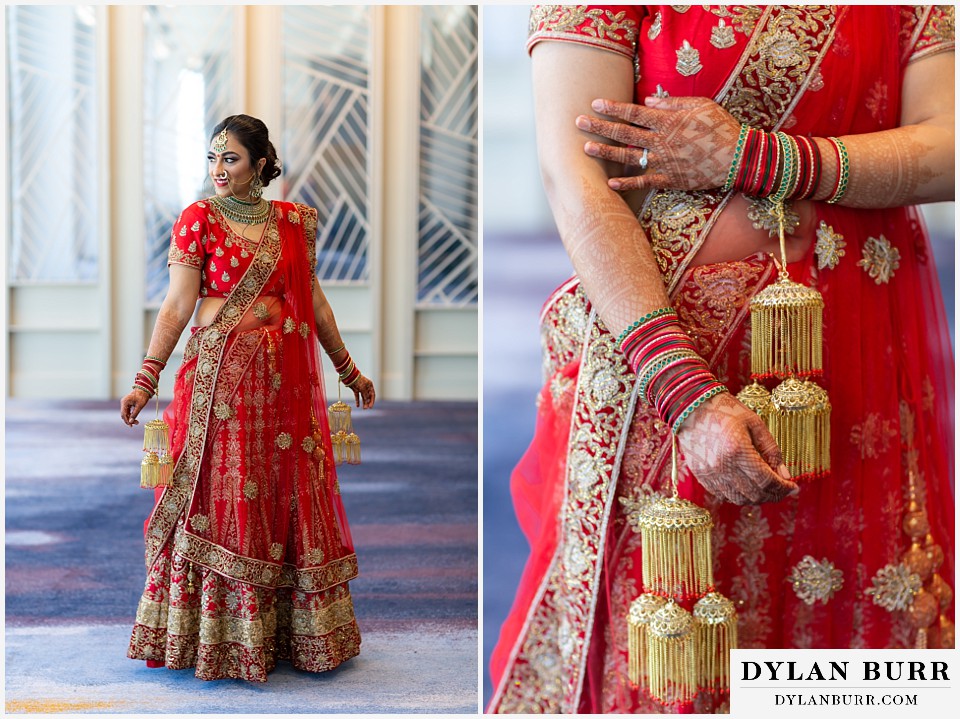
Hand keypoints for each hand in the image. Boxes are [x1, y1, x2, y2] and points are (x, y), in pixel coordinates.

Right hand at [121, 389, 150, 426]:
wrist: (144, 389)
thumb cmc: (142, 396)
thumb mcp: (139, 406)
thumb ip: (135, 414)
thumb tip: (131, 421)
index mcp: (124, 402)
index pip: (123, 414)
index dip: (127, 420)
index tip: (131, 425)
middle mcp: (123, 403)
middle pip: (124, 414)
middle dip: (129, 420)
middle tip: (136, 424)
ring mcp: (125, 403)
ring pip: (126, 413)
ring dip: (130, 418)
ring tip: (137, 422)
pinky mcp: (128, 403)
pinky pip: (128, 411)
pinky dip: (131, 415)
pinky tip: (135, 418)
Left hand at [349, 375, 375, 408]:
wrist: (349, 376)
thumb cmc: (358, 381)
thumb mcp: (363, 389)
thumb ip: (366, 396)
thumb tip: (367, 402)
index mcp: (370, 385)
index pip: (372, 394)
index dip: (372, 401)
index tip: (370, 407)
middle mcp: (366, 387)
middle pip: (368, 396)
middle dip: (367, 402)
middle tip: (366, 408)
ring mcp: (361, 388)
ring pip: (363, 397)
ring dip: (363, 402)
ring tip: (363, 408)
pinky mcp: (355, 389)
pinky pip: (357, 396)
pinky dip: (357, 400)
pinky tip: (357, 406)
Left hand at [576, 95, 740, 192]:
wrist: (738, 158)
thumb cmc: (721, 127)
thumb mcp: (701, 106)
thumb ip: (672, 103)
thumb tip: (648, 101)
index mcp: (668, 121)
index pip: (634, 113)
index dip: (613, 107)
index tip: (595, 103)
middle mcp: (661, 142)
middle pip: (624, 133)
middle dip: (600, 127)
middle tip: (578, 123)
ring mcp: (663, 162)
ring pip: (628, 157)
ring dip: (606, 152)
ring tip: (586, 148)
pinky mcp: (669, 180)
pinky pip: (643, 182)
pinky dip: (626, 183)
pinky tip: (609, 183)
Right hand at [677, 392, 797, 504]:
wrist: (691, 406)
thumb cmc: (725, 410)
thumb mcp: (754, 423)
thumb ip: (771, 450)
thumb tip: (785, 475)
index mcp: (738, 450)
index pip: (767, 481)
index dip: (783, 488)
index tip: (793, 487)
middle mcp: (722, 466)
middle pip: (754, 494)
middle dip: (773, 495)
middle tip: (782, 489)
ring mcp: (709, 473)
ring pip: (739, 499)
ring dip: (756, 498)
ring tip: (765, 489)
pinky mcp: (701, 475)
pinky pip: (723, 496)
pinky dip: (738, 495)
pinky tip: (746, 486)